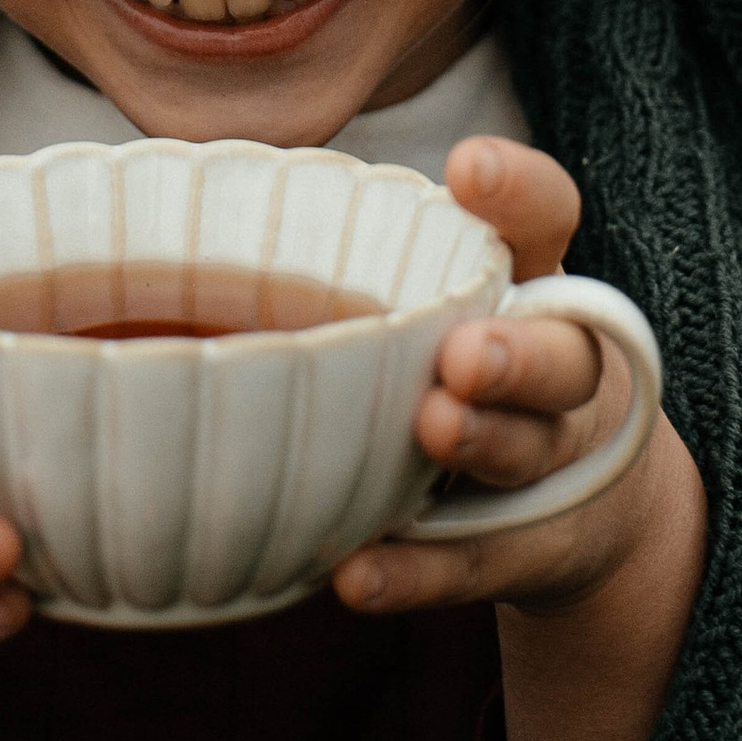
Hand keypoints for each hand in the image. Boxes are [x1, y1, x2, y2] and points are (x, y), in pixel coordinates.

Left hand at [329, 135, 706, 740]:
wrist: (572, 509)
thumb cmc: (462, 370)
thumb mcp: (438, 302)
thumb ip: (353, 260)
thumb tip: (170, 224)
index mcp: (531, 284)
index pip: (544, 218)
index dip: (516, 193)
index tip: (466, 167)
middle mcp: (556, 369)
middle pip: (562, 354)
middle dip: (517, 356)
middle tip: (463, 356)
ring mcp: (542, 463)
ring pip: (523, 451)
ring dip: (481, 441)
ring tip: (432, 428)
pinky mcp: (519, 551)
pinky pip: (470, 564)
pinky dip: (417, 573)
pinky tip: (358, 572)